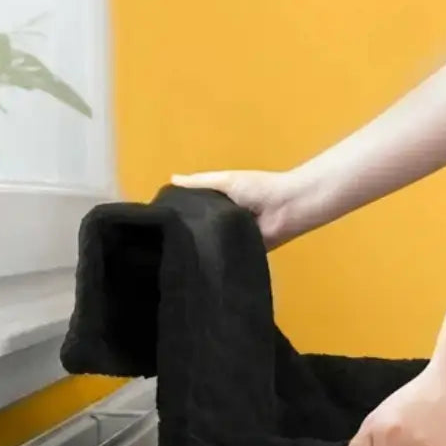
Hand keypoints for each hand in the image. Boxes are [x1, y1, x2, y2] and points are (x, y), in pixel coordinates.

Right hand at [171, 169, 324, 249]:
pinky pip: (228, 257)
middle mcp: (224, 222)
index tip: (157, 224)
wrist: (287, 207)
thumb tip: (171, 179)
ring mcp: (234, 238)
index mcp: (219, 204)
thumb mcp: (224, 181)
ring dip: (203, 248)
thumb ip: (199, 184)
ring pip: (212, 245)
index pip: (194, 211)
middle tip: (164, 244)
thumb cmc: (257, 188)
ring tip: (181, 256)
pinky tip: (203, 265)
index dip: (178, 216)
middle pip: (201, 230)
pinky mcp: (245, 253)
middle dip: (187, 235)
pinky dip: (220, 259)